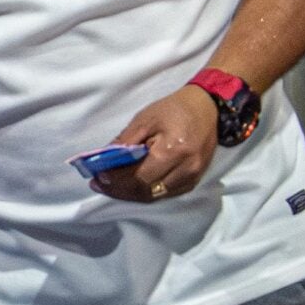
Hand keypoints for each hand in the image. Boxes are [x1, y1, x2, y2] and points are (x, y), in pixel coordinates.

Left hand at [90, 86, 219, 204]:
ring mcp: (192, 178)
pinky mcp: (193, 181)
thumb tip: (103, 160)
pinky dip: (146, 192)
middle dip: (120, 190)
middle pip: (146, 191)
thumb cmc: (174, 110)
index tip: (98, 177)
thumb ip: (125, 142)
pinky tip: (132, 185)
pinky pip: (165, 194)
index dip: (116, 181)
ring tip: (112, 186)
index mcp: (173, 151)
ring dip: (131, 194)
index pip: (139, 177)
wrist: (206, 109)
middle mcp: (186, 169)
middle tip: (100, 184)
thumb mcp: (145, 120)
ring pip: (155, 196)